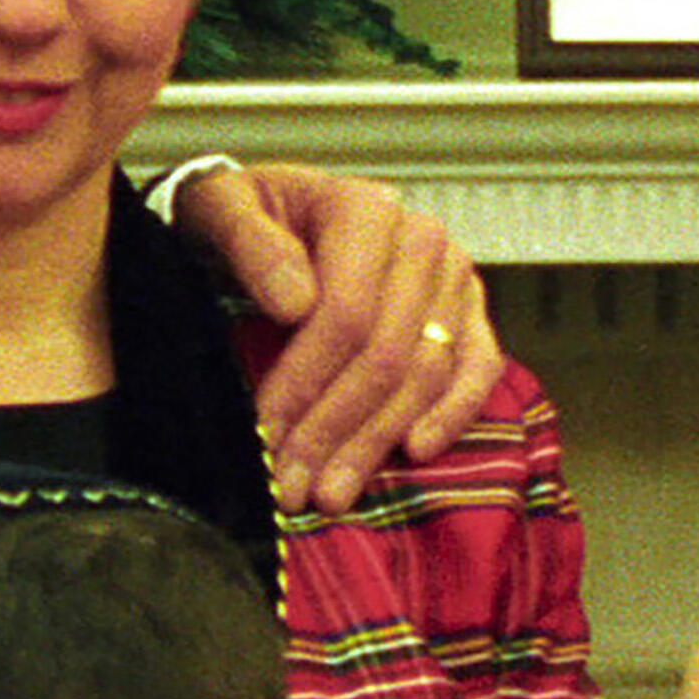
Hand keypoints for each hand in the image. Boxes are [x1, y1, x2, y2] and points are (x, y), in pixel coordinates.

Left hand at [168, 161, 507, 513]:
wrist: (275, 210)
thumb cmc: (246, 213)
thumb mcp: (220, 208)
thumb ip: (249, 243)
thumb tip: (294, 301)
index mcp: (366, 211)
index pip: (347, 313)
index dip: (306, 382)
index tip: (266, 434)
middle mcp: (423, 242)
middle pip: (387, 354)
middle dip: (335, 429)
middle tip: (292, 485)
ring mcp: (453, 280)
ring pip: (426, 373)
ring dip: (378, 440)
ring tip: (332, 490)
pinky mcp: (468, 314)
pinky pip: (478, 369)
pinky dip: (453, 415)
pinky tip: (414, 452)